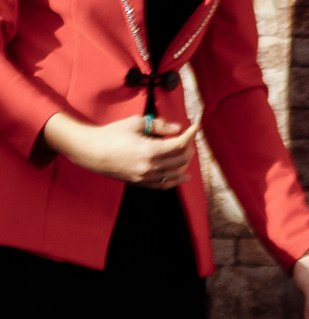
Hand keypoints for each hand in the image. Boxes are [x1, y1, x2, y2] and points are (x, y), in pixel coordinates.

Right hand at [41, 113, 198, 188]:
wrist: (92, 151)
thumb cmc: (111, 134)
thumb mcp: (135, 123)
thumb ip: (158, 125)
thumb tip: (177, 128)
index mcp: (150, 150)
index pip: (179, 144)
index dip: (190, 135)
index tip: (195, 127)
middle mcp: (151, 166)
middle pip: (181, 159)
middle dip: (188, 147)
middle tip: (187, 139)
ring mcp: (147, 176)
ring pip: (176, 173)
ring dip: (184, 162)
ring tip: (186, 153)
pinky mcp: (142, 182)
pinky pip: (165, 184)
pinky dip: (176, 179)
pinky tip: (184, 175)